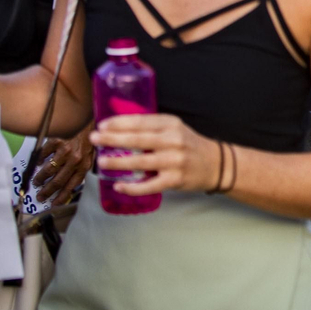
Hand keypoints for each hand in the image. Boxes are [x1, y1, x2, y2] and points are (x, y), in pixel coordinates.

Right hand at [33, 125, 94, 205]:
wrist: (86, 116)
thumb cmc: (88, 137)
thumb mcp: (91, 154)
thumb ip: (82, 167)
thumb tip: (71, 183)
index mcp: (84, 165)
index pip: (71, 186)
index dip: (61, 196)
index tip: (53, 203)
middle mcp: (75, 159)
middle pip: (58, 181)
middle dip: (47, 191)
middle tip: (40, 196)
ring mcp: (65, 151)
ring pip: (48, 170)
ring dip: (41, 178)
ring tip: (37, 182)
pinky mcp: (56, 141)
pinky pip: (44, 154)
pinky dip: (39, 159)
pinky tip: (37, 162)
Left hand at [89, 113, 220, 196]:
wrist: (215, 164)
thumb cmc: (189, 145)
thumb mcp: (175, 129)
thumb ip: (153, 128)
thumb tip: (118, 129)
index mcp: (171, 124)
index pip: (141, 122)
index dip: (119, 123)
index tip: (102, 125)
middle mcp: (173, 140)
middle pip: (137, 140)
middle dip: (112, 139)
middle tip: (94, 138)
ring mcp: (173, 161)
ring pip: (140, 162)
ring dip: (118, 161)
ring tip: (102, 161)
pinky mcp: (174, 180)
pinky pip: (148, 185)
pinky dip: (132, 187)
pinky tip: (118, 185)